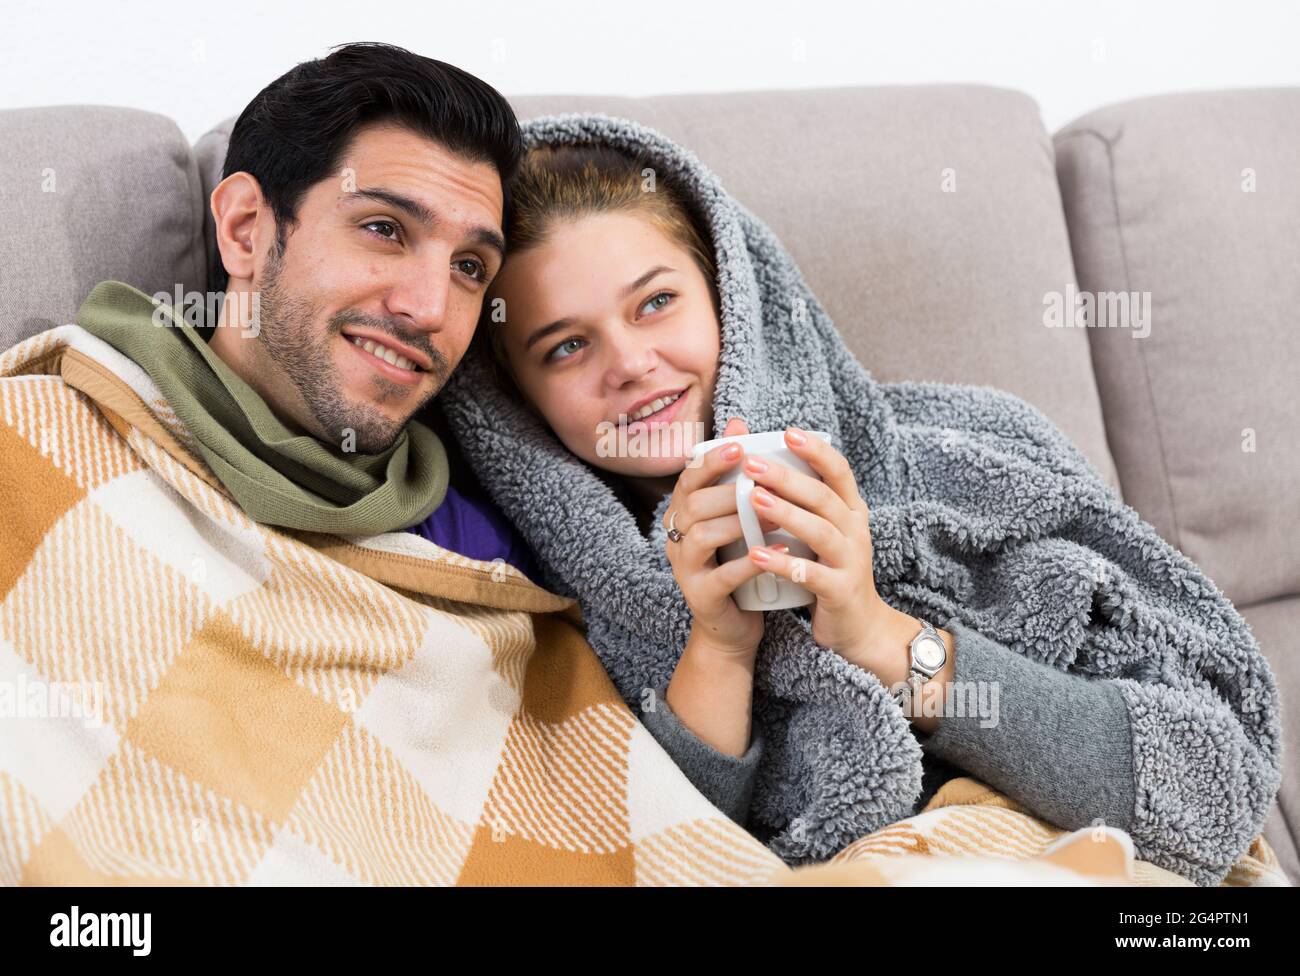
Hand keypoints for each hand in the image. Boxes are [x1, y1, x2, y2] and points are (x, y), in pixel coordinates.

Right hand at [663, 417, 778, 658]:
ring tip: (776, 517)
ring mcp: (685, 568)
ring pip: (703, 536)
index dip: (712, 460)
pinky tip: (780, 552)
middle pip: (694, 505)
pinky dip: (751, 563)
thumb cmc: (738, 561)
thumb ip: (735, 474)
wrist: (733, 624)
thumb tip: (738, 423)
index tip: (741, 446)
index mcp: (684, 512)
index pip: (690, 477)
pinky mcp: (701, 596)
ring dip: (740, 523)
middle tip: (763, 483)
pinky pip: (722, 576)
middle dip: (728, 490)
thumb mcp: (736, 514)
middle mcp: (677, 536)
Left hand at [742, 426, 892, 670]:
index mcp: (851, 511)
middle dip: (787, 477)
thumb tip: (767, 466)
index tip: (787, 432)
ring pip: (820, 530)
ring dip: (786, 513)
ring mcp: (851, 561)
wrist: (860, 627)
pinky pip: (811, 574)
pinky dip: (783, 563)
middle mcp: (855, 531)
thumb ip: (802, 503)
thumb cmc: (830, 571)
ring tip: (753, 499)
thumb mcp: (822, 533)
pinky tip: (756, 554)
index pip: (839, 471)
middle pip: (823, 496)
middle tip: (752, 463)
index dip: (816, 451)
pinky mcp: (840, 591)